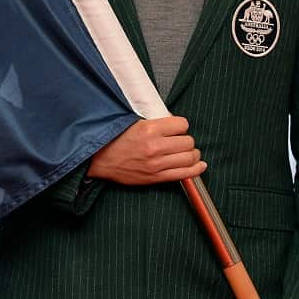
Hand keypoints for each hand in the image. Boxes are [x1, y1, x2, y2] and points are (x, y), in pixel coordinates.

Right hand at [86, 117, 206, 184]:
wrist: (99, 159)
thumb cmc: (114, 139)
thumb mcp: (134, 122)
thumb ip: (155, 122)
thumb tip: (173, 122)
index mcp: (150, 129)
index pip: (182, 124)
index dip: (181, 125)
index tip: (177, 128)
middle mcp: (155, 147)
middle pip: (188, 141)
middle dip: (187, 140)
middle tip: (181, 140)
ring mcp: (157, 164)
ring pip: (189, 157)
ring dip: (192, 154)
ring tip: (189, 152)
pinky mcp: (156, 177)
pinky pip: (184, 174)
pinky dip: (195, 169)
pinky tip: (199, 165)